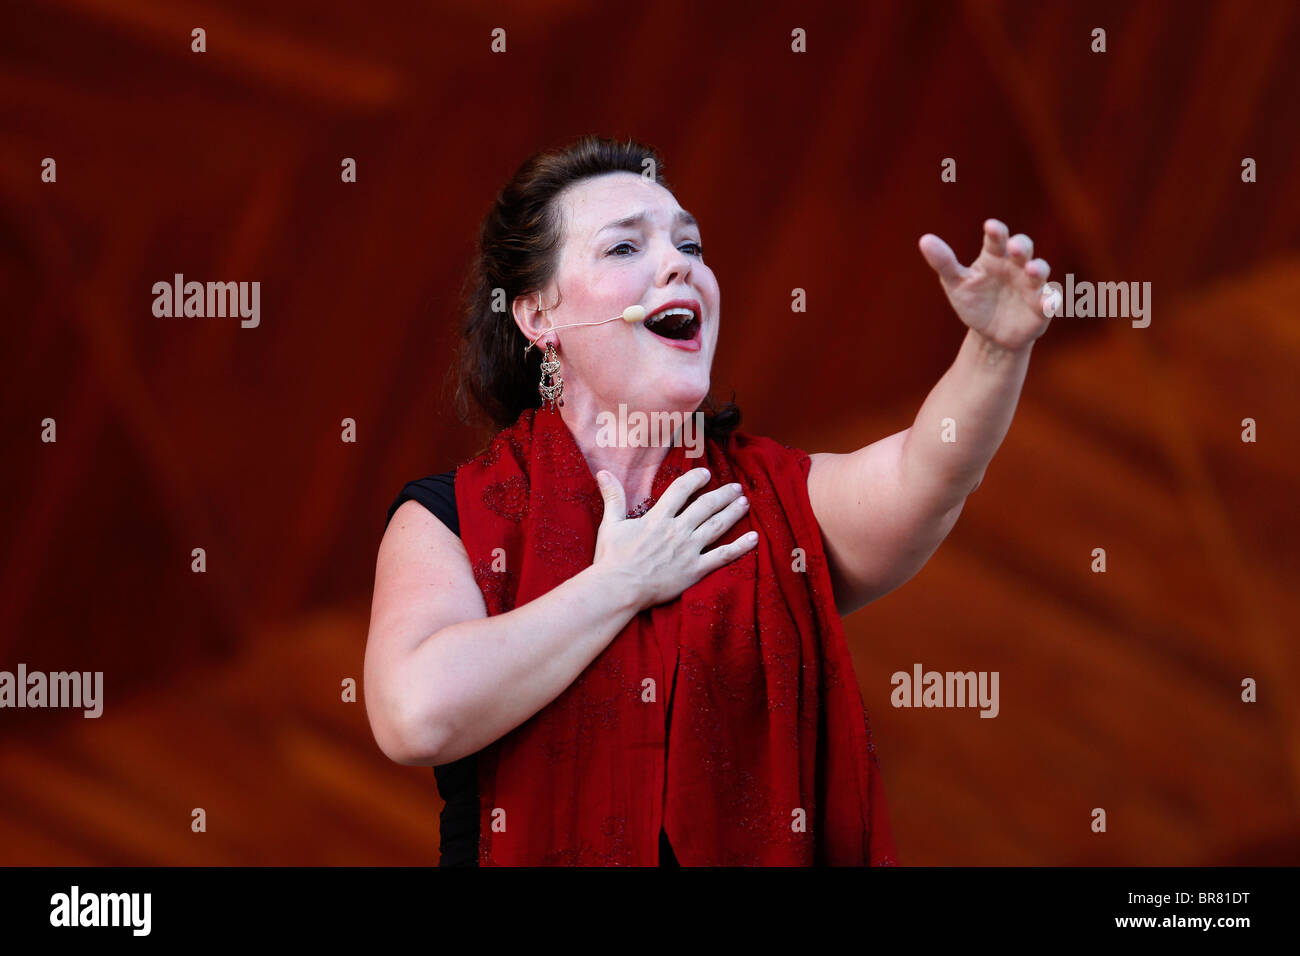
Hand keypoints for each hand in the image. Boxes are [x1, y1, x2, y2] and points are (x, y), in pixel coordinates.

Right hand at [592, 466, 757, 609]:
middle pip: (705, 506)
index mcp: (658, 518)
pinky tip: (754, 538)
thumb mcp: (611, 525)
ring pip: (717, 526)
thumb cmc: (612, 559)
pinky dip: (740, 547)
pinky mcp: (695, 570)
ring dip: (733, 512)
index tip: (706, 474)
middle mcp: (677, 530)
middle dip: (722, 494)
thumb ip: (613, 497)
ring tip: (745, 502)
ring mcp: (688, 550)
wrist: (618, 589)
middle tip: (735, 487)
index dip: (695, 480)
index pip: (681, 490)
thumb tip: (603, 472)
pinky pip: (723, 556)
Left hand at [918, 219, 1056, 351]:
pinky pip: (1050, 301)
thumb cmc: (975, 301)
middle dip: (1021, 246)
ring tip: (1031, 270)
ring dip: (1038, 269)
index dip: (996, 232)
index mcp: (994, 257)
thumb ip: (944, 262)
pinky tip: (1048, 303)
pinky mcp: (1042, 307)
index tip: (991, 227)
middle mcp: (1016, 266)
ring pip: (1040, 271)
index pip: (996, 239)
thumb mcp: (956, 283)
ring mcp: (1031, 285)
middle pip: (1023, 249)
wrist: (990, 333)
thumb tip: (924, 240)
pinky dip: (1051, 301)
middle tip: (1014, 247)